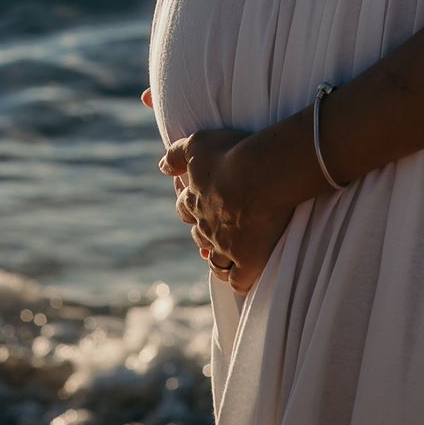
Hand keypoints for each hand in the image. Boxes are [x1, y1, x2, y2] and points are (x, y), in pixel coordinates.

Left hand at [160, 127, 294, 295]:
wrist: (262, 173)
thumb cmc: (231, 154)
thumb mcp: (197, 143)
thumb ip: (176, 154)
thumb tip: (161, 167)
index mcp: (194, 200)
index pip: (185, 209)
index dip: (191, 209)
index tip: (199, 206)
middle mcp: (206, 227)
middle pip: (200, 237)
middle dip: (206, 235)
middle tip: (220, 231)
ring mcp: (226, 247)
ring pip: (217, 263)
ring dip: (220, 261)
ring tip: (230, 258)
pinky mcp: (248, 261)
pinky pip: (238, 281)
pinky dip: (240, 280)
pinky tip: (246, 275)